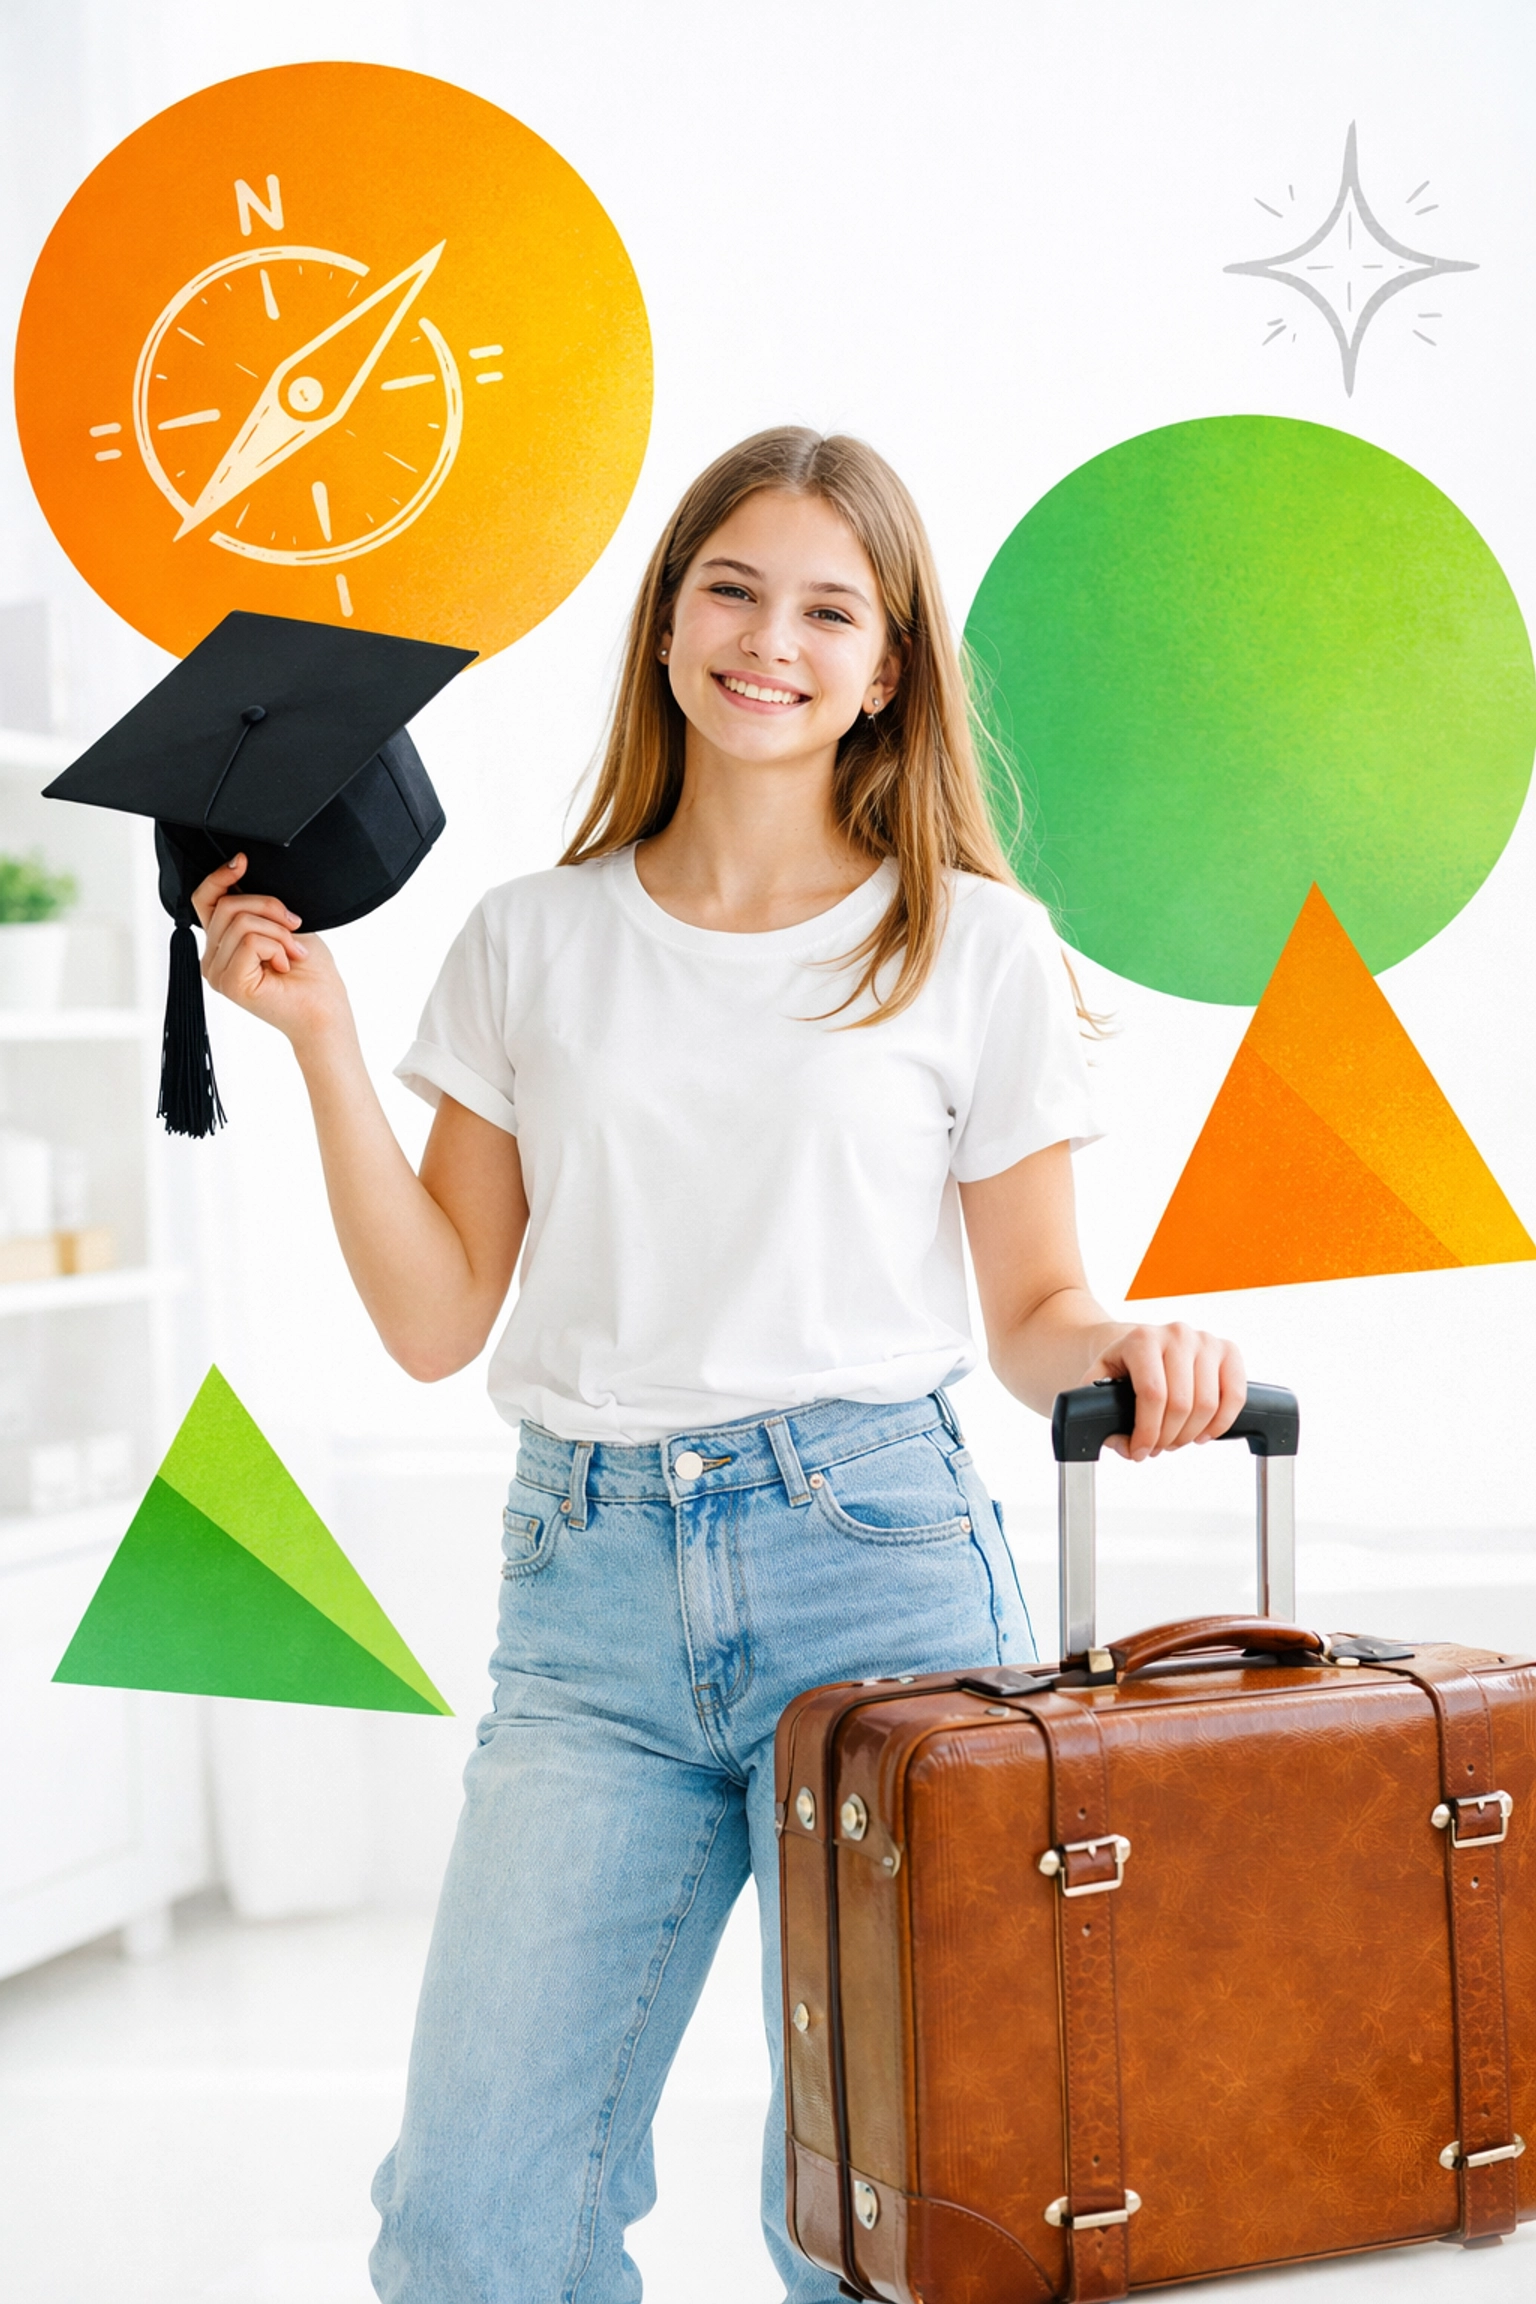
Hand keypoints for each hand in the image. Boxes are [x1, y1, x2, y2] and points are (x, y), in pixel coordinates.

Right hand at [193, 856, 350, 1051]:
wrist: (326, 1010)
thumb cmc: (311, 972)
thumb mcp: (283, 925)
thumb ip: (256, 906)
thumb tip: (239, 870)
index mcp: (222, 944)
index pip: (205, 900)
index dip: (220, 876)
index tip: (242, 861)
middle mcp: (212, 958)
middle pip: (227, 905)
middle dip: (269, 908)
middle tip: (295, 930)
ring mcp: (217, 973)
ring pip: (241, 921)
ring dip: (278, 932)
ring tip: (292, 953)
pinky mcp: (230, 983)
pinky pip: (250, 941)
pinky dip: (277, 946)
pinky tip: (285, 965)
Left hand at [1085, 1322, 1246, 1460]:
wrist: (1144, 1341)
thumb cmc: (1126, 1362)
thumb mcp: (1101, 1379)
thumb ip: (1100, 1411)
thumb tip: (1125, 1445)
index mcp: (1143, 1339)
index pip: (1152, 1395)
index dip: (1147, 1431)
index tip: (1140, 1450)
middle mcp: (1177, 1335)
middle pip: (1181, 1404)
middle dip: (1168, 1437)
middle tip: (1157, 1447)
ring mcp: (1206, 1341)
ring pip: (1208, 1404)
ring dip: (1191, 1434)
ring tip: (1176, 1439)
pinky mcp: (1228, 1351)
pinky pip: (1235, 1396)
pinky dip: (1221, 1423)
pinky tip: (1203, 1433)